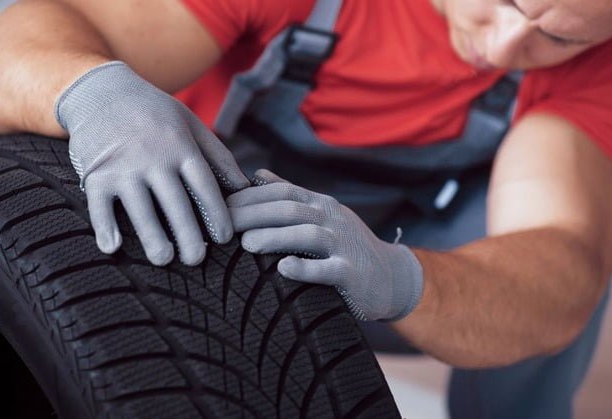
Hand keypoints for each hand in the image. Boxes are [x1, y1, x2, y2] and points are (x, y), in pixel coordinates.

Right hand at [56, 61, 249, 264]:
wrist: (100, 91)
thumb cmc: (152, 112)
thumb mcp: (189, 123)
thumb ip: (217, 155)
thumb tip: (246, 187)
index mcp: (180, 146)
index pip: (203, 185)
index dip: (216, 212)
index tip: (225, 237)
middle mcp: (153, 157)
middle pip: (175, 202)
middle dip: (188, 234)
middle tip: (196, 260)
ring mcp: (123, 167)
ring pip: (140, 208)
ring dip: (152, 237)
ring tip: (163, 259)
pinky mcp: (95, 173)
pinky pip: (99, 205)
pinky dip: (104, 227)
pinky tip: (112, 248)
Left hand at [227, 169, 422, 320]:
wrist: (391, 278)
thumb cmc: (346, 247)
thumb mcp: (322, 215)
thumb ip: (291, 195)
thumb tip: (257, 174)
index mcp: (321, 205)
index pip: (282, 192)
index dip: (250, 196)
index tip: (219, 204)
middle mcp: (332, 220)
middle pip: (289, 209)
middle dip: (253, 214)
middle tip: (223, 224)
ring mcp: (344, 245)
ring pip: (308, 234)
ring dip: (275, 237)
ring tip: (246, 244)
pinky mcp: (353, 274)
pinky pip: (329, 269)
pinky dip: (306, 268)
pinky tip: (283, 269)